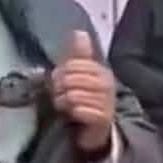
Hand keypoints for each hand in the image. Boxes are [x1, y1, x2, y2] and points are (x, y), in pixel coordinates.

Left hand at [52, 30, 115, 153]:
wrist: (95, 130)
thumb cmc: (85, 100)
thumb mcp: (79, 76)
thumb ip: (78, 55)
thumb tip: (79, 32)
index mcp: (101, 71)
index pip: (75, 64)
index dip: (60, 71)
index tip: (55, 80)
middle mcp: (107, 84)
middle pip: (72, 78)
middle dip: (59, 87)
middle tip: (57, 94)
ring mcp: (107, 102)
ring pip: (74, 95)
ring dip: (63, 101)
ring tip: (62, 104)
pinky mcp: (103, 118)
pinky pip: (80, 110)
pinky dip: (72, 111)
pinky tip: (72, 113)